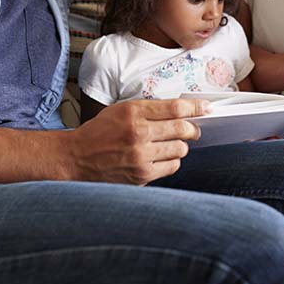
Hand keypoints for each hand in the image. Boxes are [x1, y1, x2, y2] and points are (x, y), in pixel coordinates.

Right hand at [69, 98, 210, 185]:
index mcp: (134, 111)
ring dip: (180, 145)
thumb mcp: (122, 109)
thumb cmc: (100, 131)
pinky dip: (171, 160)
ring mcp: (141, 156)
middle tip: (192, 129)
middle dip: (192, 128)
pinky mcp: (142, 175)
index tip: (206, 108)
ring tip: (170, 144)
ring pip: (181, 149)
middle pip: (183, 128)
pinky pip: (172, 166)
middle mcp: (139, 133)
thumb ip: (150, 109)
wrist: (77, 158)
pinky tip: (161, 156)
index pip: (176, 108)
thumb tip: (182, 111)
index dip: (196, 108)